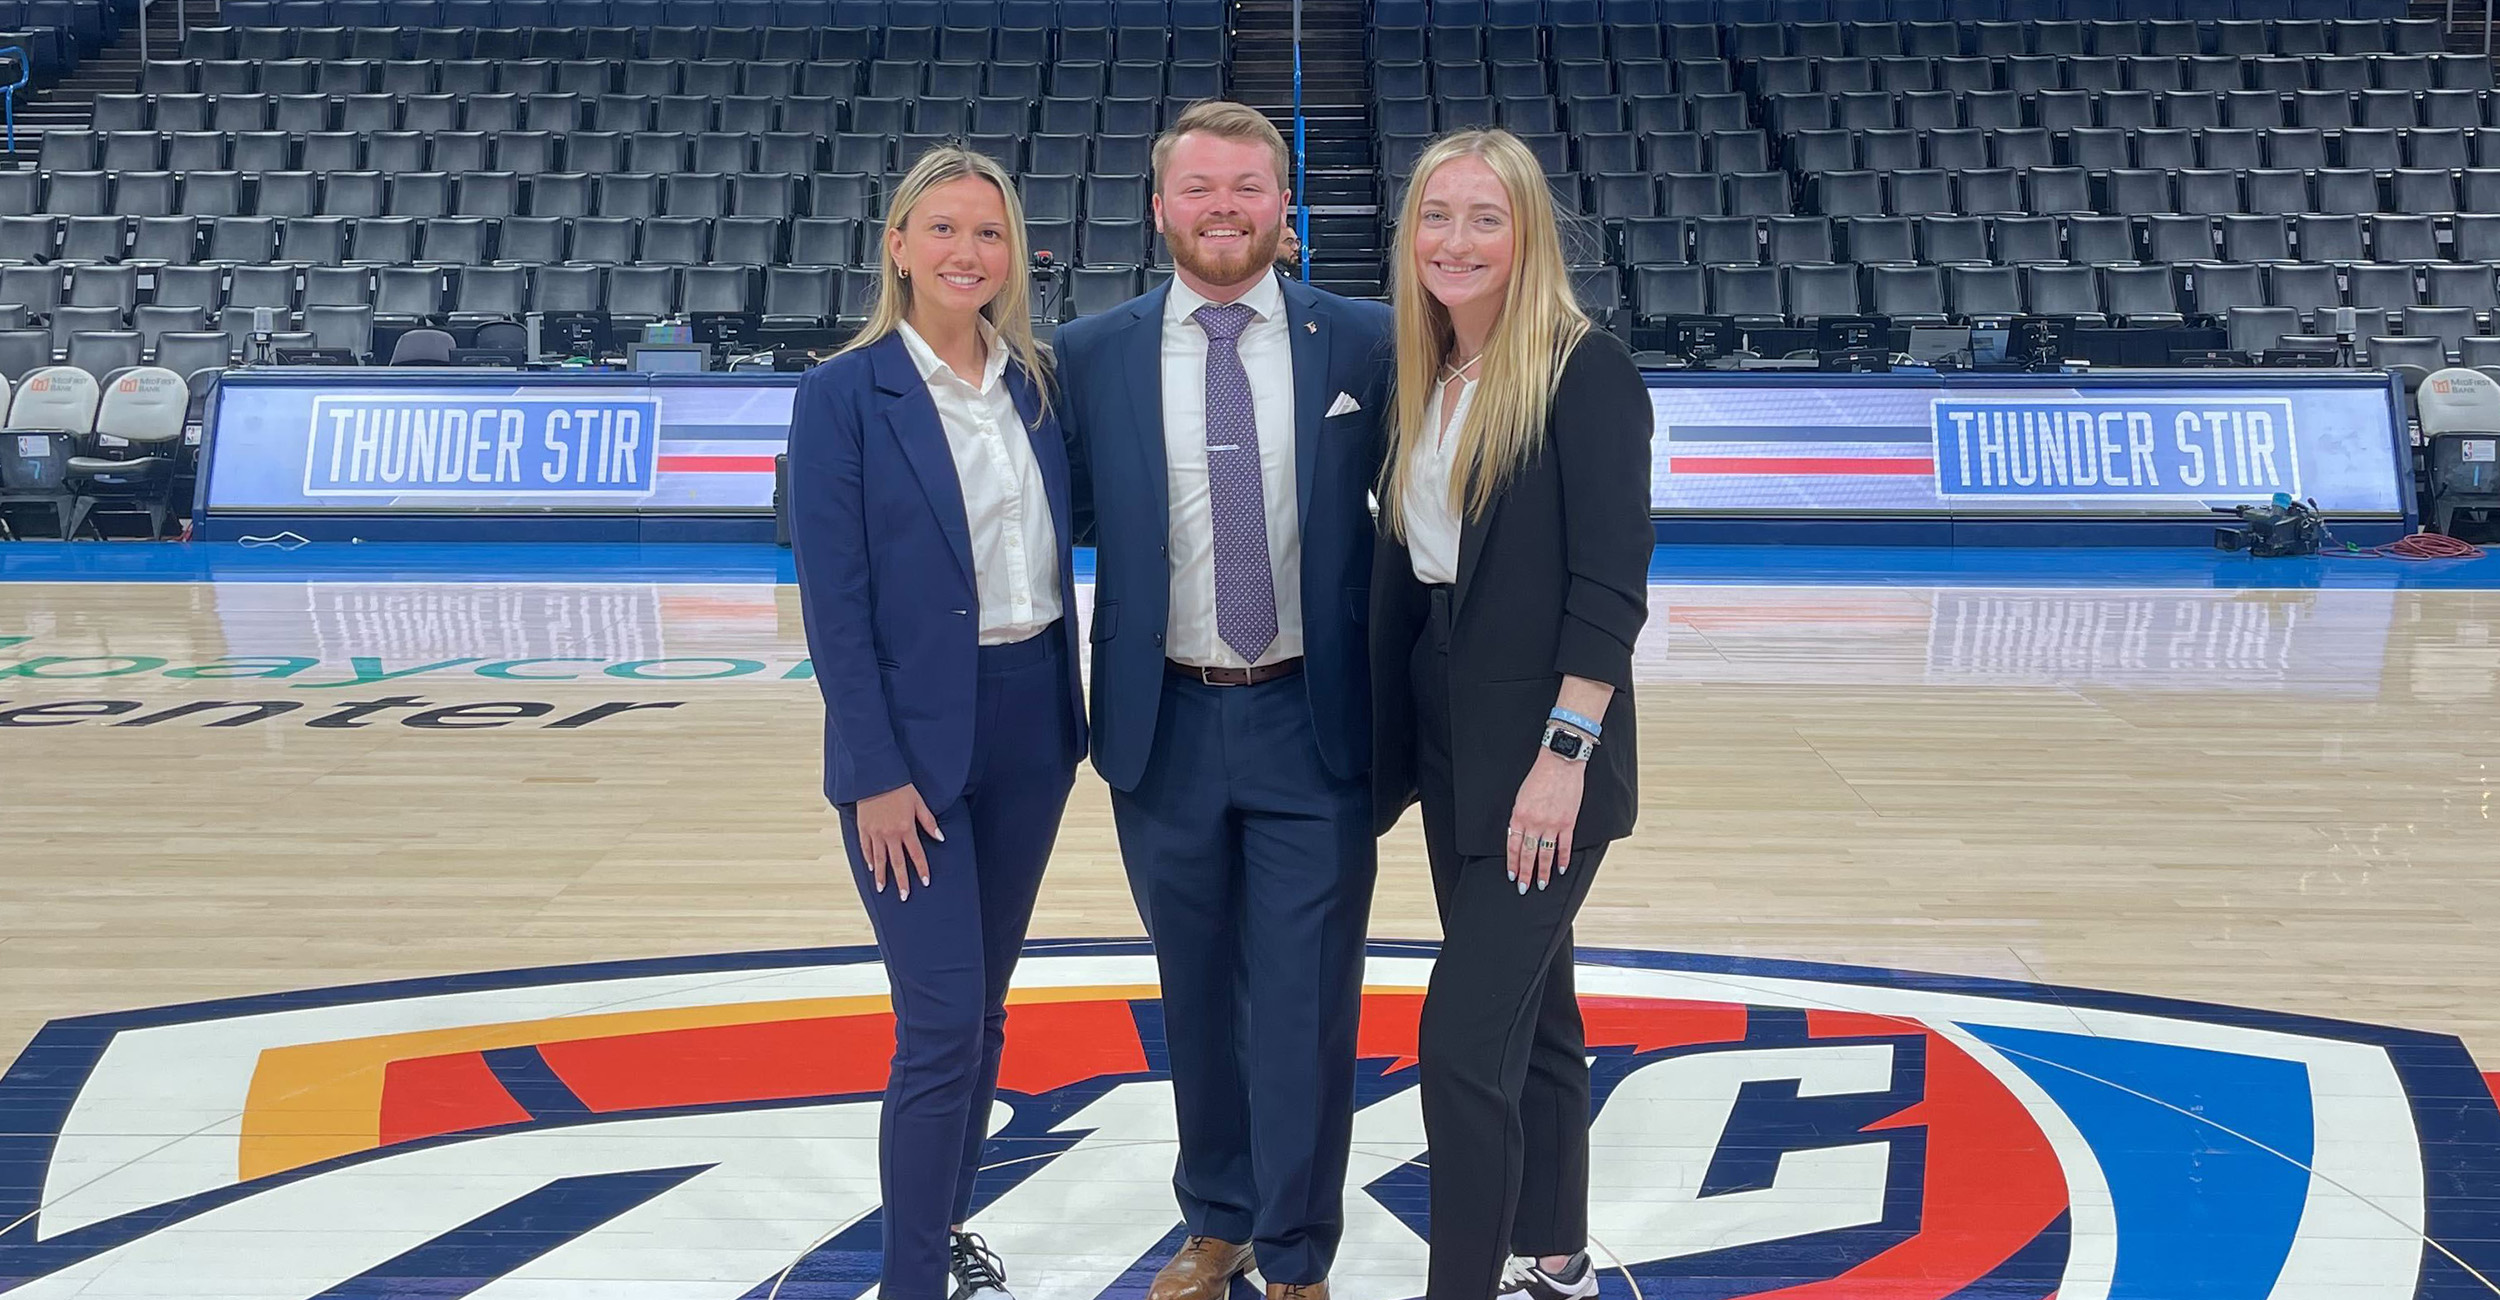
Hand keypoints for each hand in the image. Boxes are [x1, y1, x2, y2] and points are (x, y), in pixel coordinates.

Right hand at [855, 783, 941, 900]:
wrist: (875, 776)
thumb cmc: (900, 787)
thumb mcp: (919, 802)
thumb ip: (929, 822)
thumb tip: (940, 838)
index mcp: (906, 828)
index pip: (916, 854)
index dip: (921, 869)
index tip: (925, 882)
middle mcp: (890, 834)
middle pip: (897, 863)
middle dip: (901, 881)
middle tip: (904, 897)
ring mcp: (875, 833)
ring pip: (879, 859)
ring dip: (882, 876)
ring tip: (883, 890)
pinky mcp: (863, 828)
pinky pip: (866, 848)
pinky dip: (869, 859)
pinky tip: (872, 868)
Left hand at [1506, 750, 1584, 895]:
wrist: (1559, 762)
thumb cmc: (1539, 776)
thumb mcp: (1521, 797)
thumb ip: (1519, 818)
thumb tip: (1518, 836)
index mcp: (1519, 816)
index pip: (1513, 846)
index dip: (1512, 864)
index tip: (1512, 876)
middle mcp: (1534, 823)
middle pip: (1528, 854)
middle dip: (1525, 873)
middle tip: (1524, 888)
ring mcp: (1552, 824)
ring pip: (1546, 853)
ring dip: (1543, 871)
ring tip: (1542, 884)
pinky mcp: (1567, 822)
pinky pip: (1564, 845)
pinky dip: (1563, 859)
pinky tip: (1560, 869)